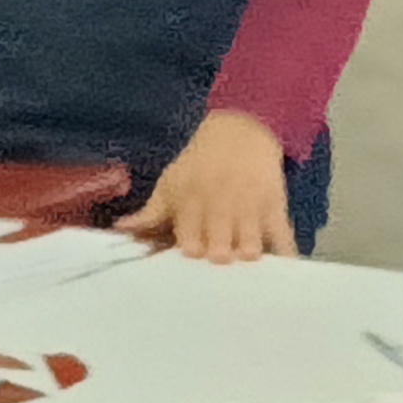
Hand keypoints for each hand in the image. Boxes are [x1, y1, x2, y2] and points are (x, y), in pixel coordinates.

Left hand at [116, 111, 297, 261]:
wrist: (240, 131)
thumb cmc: (199, 165)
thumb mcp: (171, 183)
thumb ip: (149, 214)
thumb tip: (119, 232)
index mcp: (191, 200)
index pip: (189, 235)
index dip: (190, 249)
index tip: (191, 258)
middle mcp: (221, 205)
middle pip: (220, 243)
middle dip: (218, 256)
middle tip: (218, 263)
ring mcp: (250, 208)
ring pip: (251, 243)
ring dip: (247, 256)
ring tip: (244, 264)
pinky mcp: (275, 208)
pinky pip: (281, 237)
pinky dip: (283, 255)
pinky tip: (281, 271)